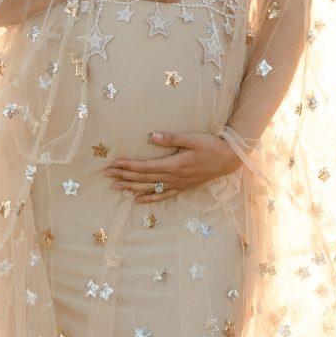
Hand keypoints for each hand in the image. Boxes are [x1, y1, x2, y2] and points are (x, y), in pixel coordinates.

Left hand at [103, 130, 241, 202]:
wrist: (228, 160)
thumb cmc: (211, 146)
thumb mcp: (193, 138)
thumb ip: (172, 138)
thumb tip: (152, 137)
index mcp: (174, 165)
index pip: (145, 167)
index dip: (128, 165)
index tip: (114, 163)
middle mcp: (173, 177)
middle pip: (143, 178)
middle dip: (124, 176)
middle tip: (106, 174)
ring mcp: (178, 184)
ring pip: (150, 188)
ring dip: (131, 187)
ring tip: (116, 186)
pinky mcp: (182, 187)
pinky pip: (163, 195)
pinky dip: (149, 198)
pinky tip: (137, 200)